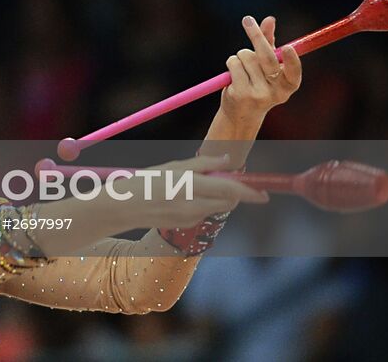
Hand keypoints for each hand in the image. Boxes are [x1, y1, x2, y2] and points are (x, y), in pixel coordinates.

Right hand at [101, 154, 269, 230]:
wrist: (123, 208)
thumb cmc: (145, 182)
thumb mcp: (172, 166)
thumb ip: (202, 164)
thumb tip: (227, 161)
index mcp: (189, 184)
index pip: (229, 189)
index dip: (250, 192)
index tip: (264, 194)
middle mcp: (193, 204)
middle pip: (228, 201)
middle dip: (233, 192)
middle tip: (222, 179)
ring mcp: (190, 218)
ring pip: (216, 207)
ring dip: (216, 197)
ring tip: (192, 187)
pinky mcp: (185, 226)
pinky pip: (203, 214)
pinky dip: (202, 205)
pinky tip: (181, 199)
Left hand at [220, 15, 302, 126]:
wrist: (241, 114)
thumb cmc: (256, 83)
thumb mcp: (266, 66)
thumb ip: (270, 42)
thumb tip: (270, 19)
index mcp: (288, 86)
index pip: (294, 73)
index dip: (292, 61)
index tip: (287, 47)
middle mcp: (276, 92)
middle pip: (267, 58)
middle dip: (256, 36)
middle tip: (247, 19)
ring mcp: (258, 94)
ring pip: (246, 57)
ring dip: (241, 55)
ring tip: (242, 68)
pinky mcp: (241, 94)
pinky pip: (234, 64)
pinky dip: (232, 62)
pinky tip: (233, 75)